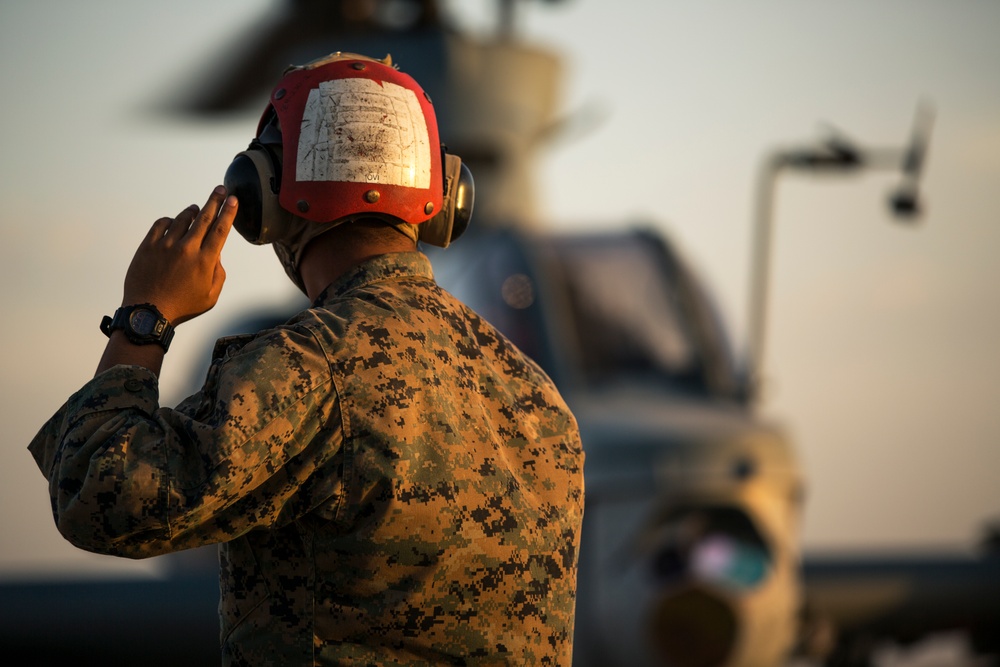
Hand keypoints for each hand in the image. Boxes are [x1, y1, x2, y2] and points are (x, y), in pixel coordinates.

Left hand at [122, 186, 236, 325]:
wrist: (148, 313)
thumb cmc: (182, 307)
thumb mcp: (211, 296)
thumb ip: (218, 273)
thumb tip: (216, 254)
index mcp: (205, 261)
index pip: (221, 230)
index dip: (229, 212)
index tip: (233, 200)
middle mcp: (187, 249)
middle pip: (204, 217)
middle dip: (215, 201)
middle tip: (221, 189)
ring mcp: (165, 245)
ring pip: (182, 218)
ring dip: (192, 211)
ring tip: (197, 209)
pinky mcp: (148, 246)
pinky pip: (161, 224)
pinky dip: (169, 221)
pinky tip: (173, 223)